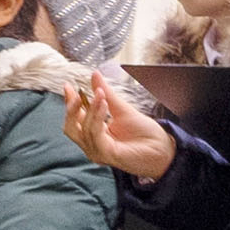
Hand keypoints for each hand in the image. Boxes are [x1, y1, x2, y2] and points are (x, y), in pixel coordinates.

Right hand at [64, 67, 178, 180]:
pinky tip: (103, 104)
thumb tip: (95, 74)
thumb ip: (107, 94)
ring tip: (100, 93)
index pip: (75, 119)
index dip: (70, 103)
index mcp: (94, 134)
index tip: (68, 86)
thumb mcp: (122, 108)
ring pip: (84, 129)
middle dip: (71, 109)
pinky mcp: (106, 155)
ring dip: (91, 109)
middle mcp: (92, 145)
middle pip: (70, 128)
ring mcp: (97, 152)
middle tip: (77, 91)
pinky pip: (95, 134)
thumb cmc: (143, 132)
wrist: (161, 147)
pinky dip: (97, 117)